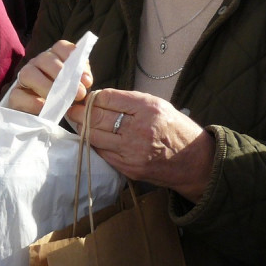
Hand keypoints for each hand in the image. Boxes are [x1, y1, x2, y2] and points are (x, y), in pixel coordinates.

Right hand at [5, 40, 92, 114]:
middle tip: (79, 93)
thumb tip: (84, 80)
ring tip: (60, 100)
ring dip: (46, 87)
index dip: (73, 58)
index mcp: (54, 58)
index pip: (60, 47)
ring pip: (29, 74)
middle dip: (62, 75)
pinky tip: (45, 107)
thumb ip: (81, 80)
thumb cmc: (62, 98)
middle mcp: (37, 63)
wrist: (44, 117)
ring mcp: (23, 78)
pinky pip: (19, 95)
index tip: (86, 79)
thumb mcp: (75, 87)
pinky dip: (33, 102)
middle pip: (45, 59)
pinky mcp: (15, 96)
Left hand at [79, 88, 215, 202]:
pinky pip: (102, 152)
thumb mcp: (157, 105)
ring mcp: (132, 151)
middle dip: (80, 111)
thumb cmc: (175, 129)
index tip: (85, 97)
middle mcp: (139, 129)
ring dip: (82, 127)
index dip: (92, 97)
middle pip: (97, 116)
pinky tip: (89, 136)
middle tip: (71, 108)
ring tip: (76, 121)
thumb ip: (129, 101)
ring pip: (94, 136)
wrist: (194, 162)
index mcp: (148, 109)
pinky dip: (93, 143)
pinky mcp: (129, 168)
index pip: (107, 98)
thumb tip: (100, 98)